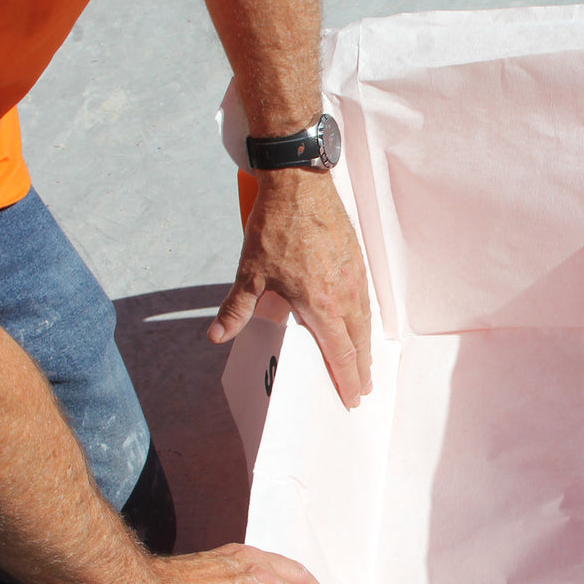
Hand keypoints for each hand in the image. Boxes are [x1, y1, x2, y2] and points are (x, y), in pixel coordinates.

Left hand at [208, 169, 372, 406]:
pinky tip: (361, 323)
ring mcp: (354, 276)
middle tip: (362, 390)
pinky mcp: (357, 260)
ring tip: (365, 363)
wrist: (300, 184)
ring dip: (366, 346)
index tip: (351, 399)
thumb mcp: (250, 271)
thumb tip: (217, 335)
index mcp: (320, 305)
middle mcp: (344, 294)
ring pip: (366, 321)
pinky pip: (366, 300)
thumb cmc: (276, 226)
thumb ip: (237, 308)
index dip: (346, 380)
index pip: (340, 355)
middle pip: (359, 343)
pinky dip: (366, 319)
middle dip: (361, 370)